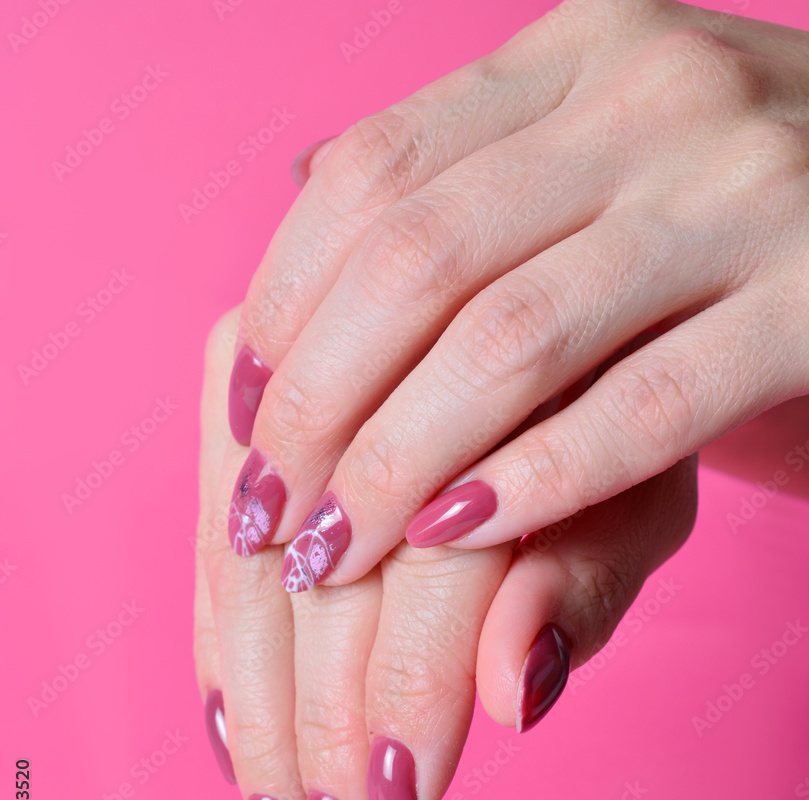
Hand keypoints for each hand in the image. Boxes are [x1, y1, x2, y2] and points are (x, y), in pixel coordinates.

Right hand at [195, 307, 697, 799]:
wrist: (541, 310)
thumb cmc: (608, 419)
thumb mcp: (638, 498)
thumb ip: (580, 584)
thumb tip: (512, 693)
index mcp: (510, 374)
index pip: (433, 565)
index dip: (407, 695)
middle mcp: (378, 343)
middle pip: (321, 571)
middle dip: (316, 725)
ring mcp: (294, 341)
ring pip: (244, 554)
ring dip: (255, 700)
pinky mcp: (242, 355)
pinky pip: (210, 513)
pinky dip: (219, 626)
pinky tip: (230, 720)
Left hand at [227, 0, 808, 589]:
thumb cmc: (724, 224)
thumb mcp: (600, 164)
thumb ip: (472, 176)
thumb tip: (302, 188)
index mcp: (579, 55)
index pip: (373, 170)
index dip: (284, 301)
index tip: (243, 412)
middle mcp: (656, 96)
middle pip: (417, 258)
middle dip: (316, 404)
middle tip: (267, 510)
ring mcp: (745, 191)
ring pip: (511, 340)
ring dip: (398, 462)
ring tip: (335, 549)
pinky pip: (640, 408)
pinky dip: (533, 482)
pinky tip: (458, 538)